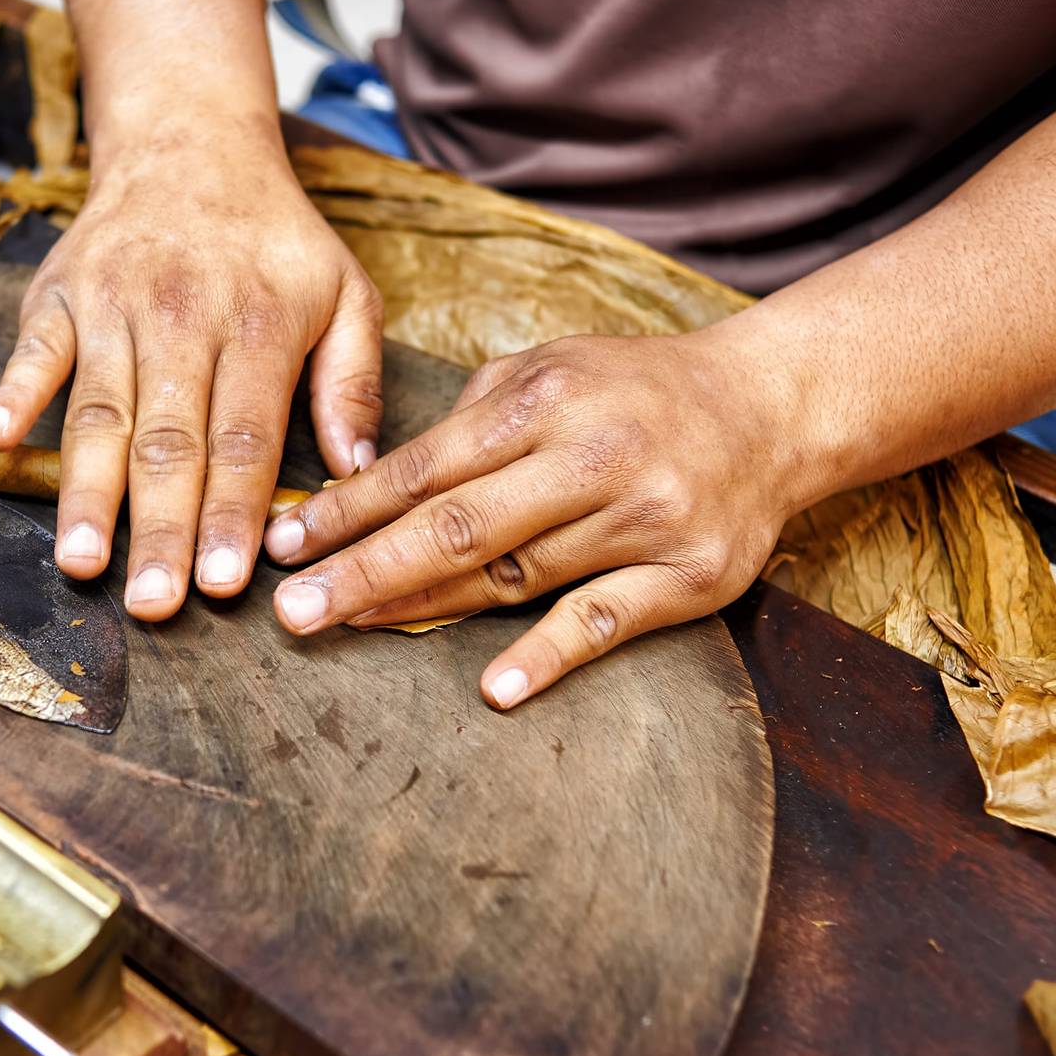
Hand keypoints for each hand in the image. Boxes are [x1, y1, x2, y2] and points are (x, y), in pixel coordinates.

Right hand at [0, 137, 384, 619]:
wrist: (190, 140)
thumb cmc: (273, 237)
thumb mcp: (348, 292)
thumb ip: (355, 382)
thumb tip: (356, 473)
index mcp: (258, 325)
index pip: (243, 439)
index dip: (233, 514)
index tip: (225, 583)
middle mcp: (181, 317)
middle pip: (169, 441)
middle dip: (159, 528)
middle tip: (152, 604)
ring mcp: (111, 306)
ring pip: (99, 413)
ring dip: (86, 491)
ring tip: (80, 562)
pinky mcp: (57, 295)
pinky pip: (31, 352)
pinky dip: (10, 393)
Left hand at [261, 331, 806, 708]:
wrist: (772, 408)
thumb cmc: (633, 391)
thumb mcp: (549, 368)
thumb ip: (469, 417)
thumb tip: (372, 481)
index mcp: (546, 400)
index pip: (425, 465)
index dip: (348, 509)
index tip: (284, 543)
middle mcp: (591, 457)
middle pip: (456, 526)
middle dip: (363, 569)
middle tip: (292, 609)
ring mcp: (641, 519)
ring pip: (515, 576)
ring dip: (425, 609)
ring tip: (349, 627)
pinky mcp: (686, 576)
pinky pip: (604, 621)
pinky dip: (548, 655)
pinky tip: (492, 687)